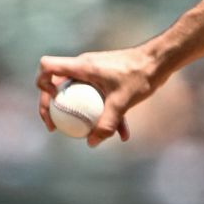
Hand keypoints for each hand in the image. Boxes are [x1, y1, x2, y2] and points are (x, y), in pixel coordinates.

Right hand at [35, 45, 160, 146]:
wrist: (161, 59)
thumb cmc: (140, 74)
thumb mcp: (122, 102)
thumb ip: (107, 123)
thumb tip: (91, 143)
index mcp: (82, 66)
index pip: (47, 67)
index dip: (42, 84)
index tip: (54, 101)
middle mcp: (84, 67)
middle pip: (57, 84)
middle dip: (53, 106)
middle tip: (55, 127)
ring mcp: (95, 72)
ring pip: (79, 94)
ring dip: (81, 113)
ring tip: (87, 136)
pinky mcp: (107, 78)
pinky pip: (98, 96)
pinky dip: (105, 112)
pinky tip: (122, 134)